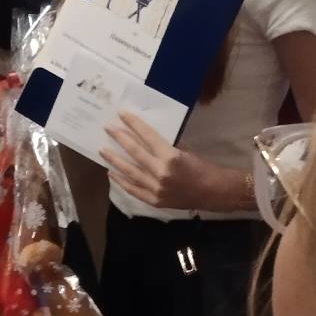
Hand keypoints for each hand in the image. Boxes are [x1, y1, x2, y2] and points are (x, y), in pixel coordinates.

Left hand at [103, 112, 224, 212]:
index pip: (148, 137)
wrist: (212, 192)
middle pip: (135, 153)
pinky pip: (133, 189)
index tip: (122, 115)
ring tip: (103, 151)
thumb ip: (165, 145)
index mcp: (171, 157)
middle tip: (108, 129)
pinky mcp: (153, 200)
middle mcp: (161, 172)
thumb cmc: (201, 167)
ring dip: (114, 161)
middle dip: (120, 139)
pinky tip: (112, 173)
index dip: (134, 124)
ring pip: (129, 172)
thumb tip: (146, 136)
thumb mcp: (185, 151)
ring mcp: (156, 188)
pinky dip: (121, 181)